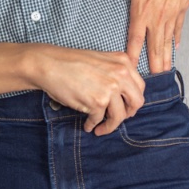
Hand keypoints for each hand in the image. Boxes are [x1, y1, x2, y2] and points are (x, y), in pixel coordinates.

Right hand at [25, 44, 145, 134]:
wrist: (49, 64)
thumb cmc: (70, 62)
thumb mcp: (101, 60)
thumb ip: (115, 72)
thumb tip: (123, 94)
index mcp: (123, 62)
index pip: (139, 87)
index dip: (132, 100)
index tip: (125, 107)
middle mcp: (121, 74)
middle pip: (137, 102)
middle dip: (128, 114)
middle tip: (117, 119)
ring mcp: (110, 88)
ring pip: (120, 116)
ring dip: (110, 125)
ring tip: (100, 128)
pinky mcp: (97, 102)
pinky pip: (99, 120)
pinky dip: (93, 125)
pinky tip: (88, 125)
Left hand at [85, 0, 188, 73]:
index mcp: (141, 10)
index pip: (134, 39)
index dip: (132, 56)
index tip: (131, 71)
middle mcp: (157, 16)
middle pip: (155, 46)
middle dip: (154, 64)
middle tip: (154, 81)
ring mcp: (171, 13)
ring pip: (168, 40)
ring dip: (166, 56)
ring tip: (166, 71)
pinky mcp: (182, 6)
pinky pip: (178, 27)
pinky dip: (176, 38)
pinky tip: (176, 47)